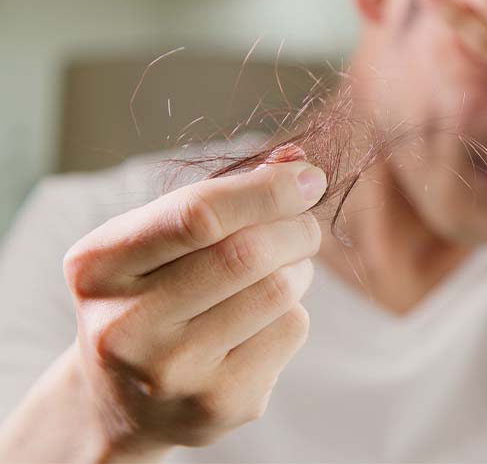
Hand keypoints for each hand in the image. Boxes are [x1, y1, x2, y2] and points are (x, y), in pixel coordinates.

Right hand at [62, 153, 325, 453]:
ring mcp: (172, 373)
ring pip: (278, 291)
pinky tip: (263, 319)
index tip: (309, 177)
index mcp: (98, 267)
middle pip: (246, 255)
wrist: (127, 399)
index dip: (265, 191)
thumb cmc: (152, 295)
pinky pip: (290, 330)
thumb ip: (221, 195)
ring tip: (279, 271)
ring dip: (298, 268)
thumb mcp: (158, 239)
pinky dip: (293, 310)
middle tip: (303, 227)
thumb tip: (297, 162)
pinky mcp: (219, 404)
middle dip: (295, 228)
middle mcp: (126, 326)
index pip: (196, 216)